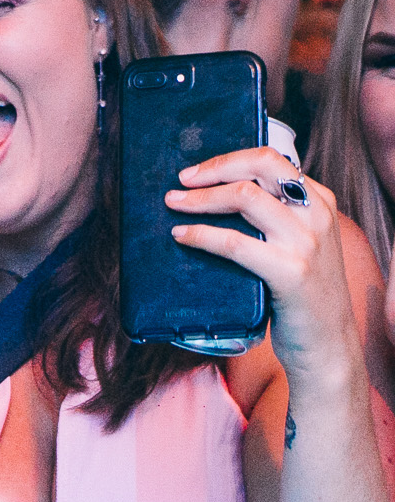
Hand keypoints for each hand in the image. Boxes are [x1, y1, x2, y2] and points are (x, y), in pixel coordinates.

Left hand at [167, 151, 357, 381]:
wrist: (326, 342)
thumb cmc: (301, 292)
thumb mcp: (298, 243)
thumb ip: (274, 217)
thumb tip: (216, 195)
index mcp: (320, 201)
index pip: (270, 159)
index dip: (226, 160)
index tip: (195, 172)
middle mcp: (317, 215)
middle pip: (259, 167)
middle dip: (213, 169)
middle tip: (180, 182)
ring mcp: (305, 243)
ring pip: (245, 197)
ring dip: (200, 199)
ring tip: (173, 205)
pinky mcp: (290, 271)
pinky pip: (234, 242)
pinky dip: (201, 234)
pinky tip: (182, 236)